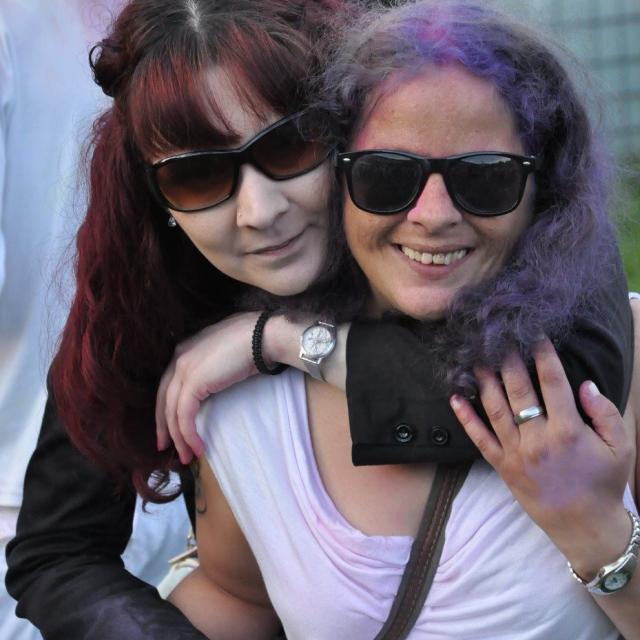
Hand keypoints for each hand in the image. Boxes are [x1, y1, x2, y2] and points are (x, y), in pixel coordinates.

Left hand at [156, 312, 259, 463]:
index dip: (166, 408)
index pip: (168, 384)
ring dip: (178, 437)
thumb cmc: (254, 341)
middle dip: (164, 426)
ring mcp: (184, 369)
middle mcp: (179, 357)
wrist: (263, 336)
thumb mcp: (225, 353)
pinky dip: (188, 434)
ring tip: (188, 456)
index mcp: (186, 349)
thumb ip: (213, 365)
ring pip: (172, 411)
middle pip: (163, 398)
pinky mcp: (193, 382)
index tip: (169, 428)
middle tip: (166, 447)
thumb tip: (214, 380)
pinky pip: (184, 416)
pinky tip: (198, 447)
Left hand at [450, 336, 633, 576]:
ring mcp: (516, 452)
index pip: (552, 382)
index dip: (543, 354)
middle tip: (498, 337)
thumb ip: (605, 412)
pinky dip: (465, 418)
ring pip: (495, 409)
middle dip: (508, 360)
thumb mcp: (620, 447)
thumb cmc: (603, 483)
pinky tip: (455, 398)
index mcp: (568, 430)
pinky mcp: (501, 466)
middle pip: (519, 390)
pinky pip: (479, 439)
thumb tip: (583, 383)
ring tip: (476, 358)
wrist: (584, 526)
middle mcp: (538, 438)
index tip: (534, 334)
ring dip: (484, 382)